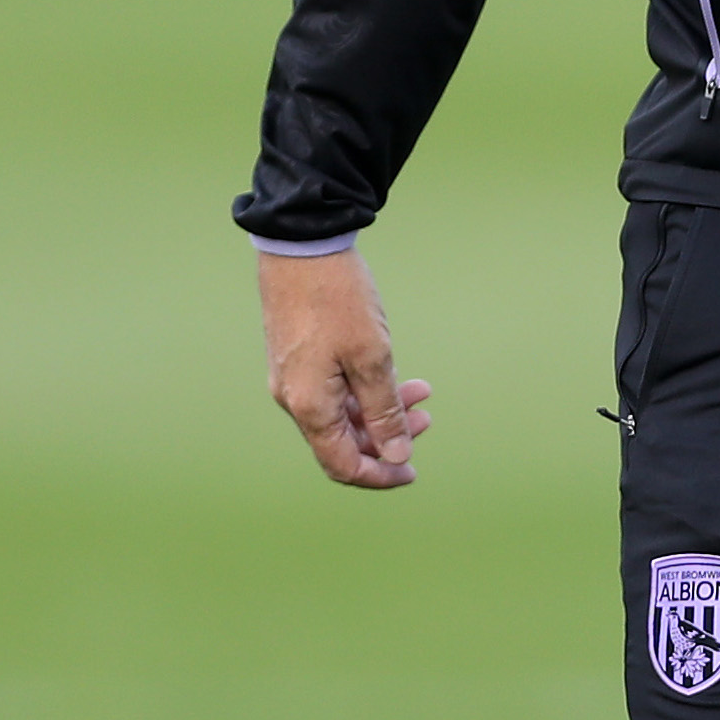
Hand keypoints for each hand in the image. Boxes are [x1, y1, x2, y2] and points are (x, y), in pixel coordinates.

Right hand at [260, 248, 430, 488]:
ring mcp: (294, 377)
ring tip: (420, 393)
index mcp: (309, 406)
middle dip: (387, 437)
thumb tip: (395, 455)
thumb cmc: (337, 298)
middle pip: (342, 441)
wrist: (302, 244)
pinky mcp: (298, 357)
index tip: (412, 470)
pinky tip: (393, 375)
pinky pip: (333, 390)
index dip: (379, 474)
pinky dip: (364, 389)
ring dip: (381, 409)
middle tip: (425, 420)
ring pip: (341, 413)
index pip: (343, 464)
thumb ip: (383, 411)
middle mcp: (295, 398)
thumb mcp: (372, 357)